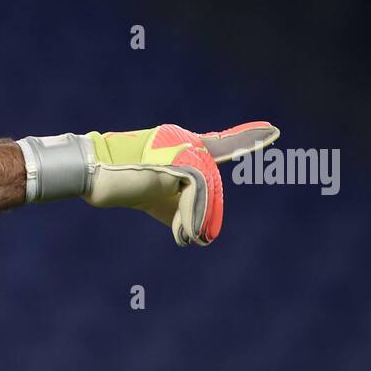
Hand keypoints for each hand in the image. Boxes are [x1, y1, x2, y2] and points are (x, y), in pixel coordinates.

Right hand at [82, 122, 280, 245]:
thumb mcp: (157, 201)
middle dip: (208, 213)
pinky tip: (184, 234)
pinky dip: (193, 217)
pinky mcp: (179, 160)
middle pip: (211, 183)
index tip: (273, 132)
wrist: (97, 174)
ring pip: (206, 191)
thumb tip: (199, 235)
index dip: (246, 138)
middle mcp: (186, 141)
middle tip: (196, 238)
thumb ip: (180, 208)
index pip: (220, 144)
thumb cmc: (122, 187)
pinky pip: (198, 194)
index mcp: (183, 146)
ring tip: (187, 238)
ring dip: (198, 220)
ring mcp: (183, 148)